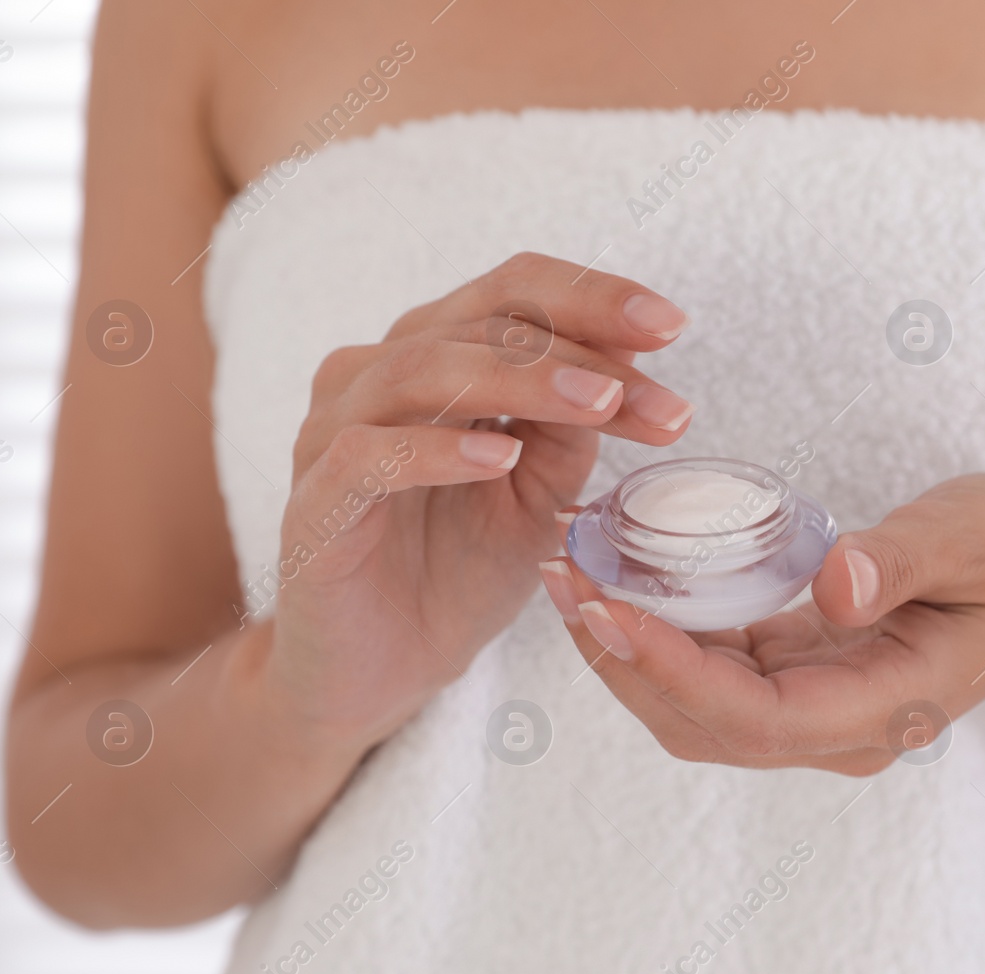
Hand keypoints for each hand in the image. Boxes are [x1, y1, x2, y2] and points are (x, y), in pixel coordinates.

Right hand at [261, 252, 697, 747]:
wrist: (388, 669)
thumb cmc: (461, 569)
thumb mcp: (543, 491)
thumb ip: (573, 426)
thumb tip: (631, 362)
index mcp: (436, 357)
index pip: (513, 293)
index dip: (592, 297)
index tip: (672, 325)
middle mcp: (376, 374)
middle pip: (477, 320)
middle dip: (578, 349)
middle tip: (653, 390)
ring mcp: (334, 433)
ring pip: (422, 370)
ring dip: (521, 381)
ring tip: (598, 404)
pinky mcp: (312, 503)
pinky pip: (366, 455)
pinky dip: (436, 450)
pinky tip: (498, 458)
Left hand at [541, 474, 984, 774]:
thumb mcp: (980, 536)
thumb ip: (907, 562)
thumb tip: (832, 587)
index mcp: (888, 706)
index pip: (754, 716)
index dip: (669, 669)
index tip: (603, 607)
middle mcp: (843, 727)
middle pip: (704, 726)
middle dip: (622, 662)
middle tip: (560, 578)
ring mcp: (821, 709)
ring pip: (698, 708)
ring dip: (627, 651)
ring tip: (570, 572)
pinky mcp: (805, 677)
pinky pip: (716, 673)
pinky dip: (660, 632)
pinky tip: (623, 574)